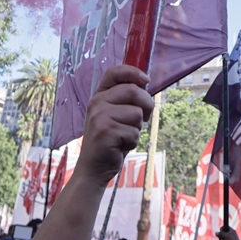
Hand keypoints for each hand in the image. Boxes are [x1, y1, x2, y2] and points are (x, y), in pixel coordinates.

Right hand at [77, 65, 153, 184]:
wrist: (93, 168)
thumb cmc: (110, 141)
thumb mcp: (115, 115)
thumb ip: (126, 100)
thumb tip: (145, 84)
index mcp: (100, 96)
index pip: (114, 72)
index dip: (133, 72)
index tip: (146, 80)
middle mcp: (97, 102)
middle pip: (134, 91)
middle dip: (147, 105)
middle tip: (143, 120)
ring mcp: (100, 116)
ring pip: (137, 113)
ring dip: (137, 128)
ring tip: (124, 136)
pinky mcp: (105, 131)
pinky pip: (134, 132)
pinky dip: (132, 142)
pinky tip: (119, 146)